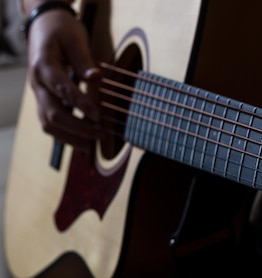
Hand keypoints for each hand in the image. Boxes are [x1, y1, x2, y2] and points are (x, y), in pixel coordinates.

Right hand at [26, 2, 102, 149]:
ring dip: (71, 137)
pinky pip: (50, 122)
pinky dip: (66, 135)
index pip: (62, 90)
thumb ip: (84, 60)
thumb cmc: (61, 30)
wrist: (43, 25)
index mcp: (44, 66)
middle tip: (101, 135)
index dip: (81, 105)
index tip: (99, 116)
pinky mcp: (44, 99)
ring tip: (92, 146)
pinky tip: (83, 141)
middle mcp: (37, 83)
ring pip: (48, 123)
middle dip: (78, 128)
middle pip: (53, 114)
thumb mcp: (74, 38)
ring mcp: (39, 93)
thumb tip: (96, 78)